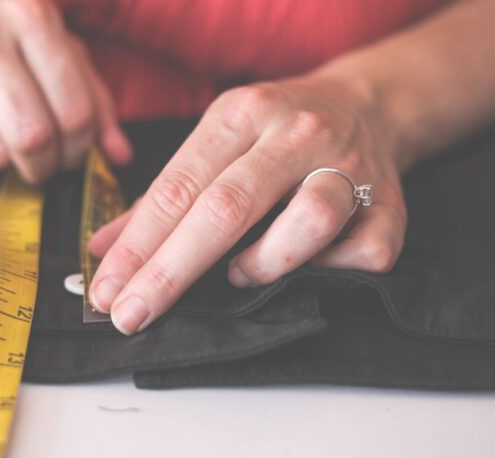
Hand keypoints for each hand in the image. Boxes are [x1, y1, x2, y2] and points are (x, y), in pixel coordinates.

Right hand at [0, 0, 131, 180]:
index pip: (74, 111)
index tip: (72, 154)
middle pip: (32, 136)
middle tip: (41, 164)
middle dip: (45, 165)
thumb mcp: (54, 48)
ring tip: (1, 142)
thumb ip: (94, 99)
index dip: (80, 148)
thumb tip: (120, 154)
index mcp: (29, 15)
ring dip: (5, 164)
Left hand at [88, 76, 407, 334]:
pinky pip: (361, 254)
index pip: (177, 188)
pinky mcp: (391, 206)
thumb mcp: (215, 144)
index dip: (137, 246)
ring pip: (306, 222)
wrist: (368, 106)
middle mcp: (295, 133)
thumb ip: (160, 198)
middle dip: (170, 271)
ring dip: (262, 264)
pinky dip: (327, 274)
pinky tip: (305, 270)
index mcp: (241, 113)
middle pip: (226, 208)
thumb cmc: (276, 135)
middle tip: (132, 314)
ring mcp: (349, 166)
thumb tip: (102, 249)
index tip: (107, 292)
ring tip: (239, 274)